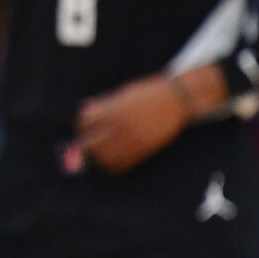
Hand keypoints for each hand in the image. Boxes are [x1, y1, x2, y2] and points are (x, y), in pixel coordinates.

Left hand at [71, 74, 190, 174]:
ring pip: (105, 158)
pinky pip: (121, 165)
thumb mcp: (123, 93)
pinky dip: (113, 164)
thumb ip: (104, 103)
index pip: (85, 122)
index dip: (81, 124)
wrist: (177, 99)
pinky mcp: (144, 150)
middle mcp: (121, 126)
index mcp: (113, 109)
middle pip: (91, 144)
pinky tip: (113, 157)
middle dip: (85, 144)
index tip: (84, 125)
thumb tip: (86, 109)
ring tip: (101, 151)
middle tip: (88, 141)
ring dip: (99, 156)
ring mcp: (133, 140)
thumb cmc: (148, 92)